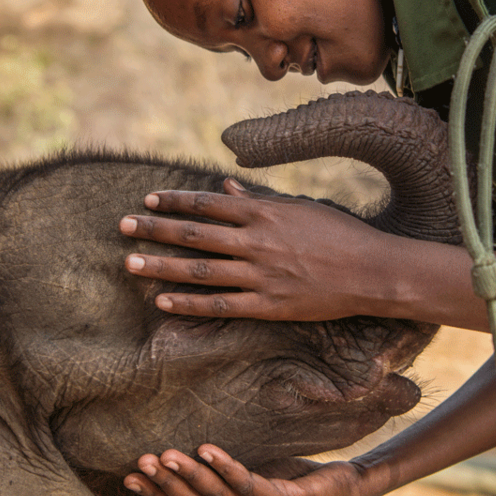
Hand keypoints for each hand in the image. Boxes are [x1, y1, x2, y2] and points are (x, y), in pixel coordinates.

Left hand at [120, 178, 401, 320]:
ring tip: (129, 261)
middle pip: (194, 234)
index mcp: (265, 212)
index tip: (148, 200)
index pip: (208, 203)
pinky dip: (189, 303)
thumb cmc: (340, 233)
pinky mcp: (268, 306)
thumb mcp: (301, 207)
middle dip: (155, 229)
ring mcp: (261, 276)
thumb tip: (226, 189)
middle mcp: (257, 242)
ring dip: (161, 265)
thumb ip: (260, 200)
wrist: (373, 271)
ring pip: (200, 270)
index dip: (175, 201)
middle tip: (123, 226)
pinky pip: (220, 305)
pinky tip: (163, 302)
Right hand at [124, 445, 383, 495]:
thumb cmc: (298, 475)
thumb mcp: (257, 468)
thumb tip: (194, 437)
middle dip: (166, 483)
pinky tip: (208, 449)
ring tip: (166, 454)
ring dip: (190, 476)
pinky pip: (250, 484)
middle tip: (140, 462)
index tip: (128, 476)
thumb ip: (227, 464)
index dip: (157, 494)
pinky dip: (227, 468)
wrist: (348, 488)